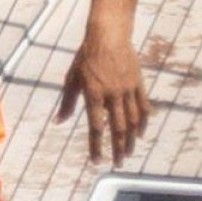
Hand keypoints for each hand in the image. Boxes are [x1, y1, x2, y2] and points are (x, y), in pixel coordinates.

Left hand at [57, 31, 149, 164]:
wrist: (108, 36)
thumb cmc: (86, 57)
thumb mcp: (72, 79)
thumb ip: (67, 103)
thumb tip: (58, 122)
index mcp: (94, 95)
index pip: (96, 127)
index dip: (96, 146)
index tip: (96, 162)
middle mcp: (112, 95)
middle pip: (117, 129)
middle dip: (117, 149)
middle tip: (117, 164)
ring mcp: (127, 90)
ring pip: (132, 121)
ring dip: (130, 141)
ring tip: (128, 154)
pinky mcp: (137, 84)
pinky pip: (143, 107)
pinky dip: (142, 122)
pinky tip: (140, 134)